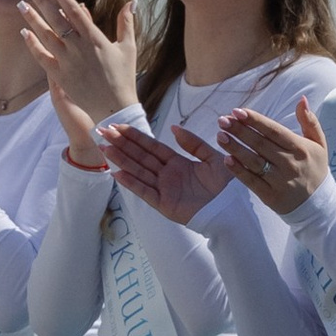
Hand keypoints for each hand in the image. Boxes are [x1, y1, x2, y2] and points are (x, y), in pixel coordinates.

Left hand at [18, 0, 137, 153]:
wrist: (114, 107)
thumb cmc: (124, 76)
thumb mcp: (128, 48)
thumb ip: (126, 23)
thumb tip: (131, 1)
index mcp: (95, 38)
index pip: (74, 11)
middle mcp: (79, 48)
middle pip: (56, 20)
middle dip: (43, 2)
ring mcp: (68, 62)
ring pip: (46, 36)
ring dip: (33, 19)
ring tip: (22, 5)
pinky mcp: (61, 76)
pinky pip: (42, 57)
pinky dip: (32, 45)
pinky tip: (24, 33)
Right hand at [101, 114, 232, 226]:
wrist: (232, 209)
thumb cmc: (226, 185)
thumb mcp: (212, 158)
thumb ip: (193, 143)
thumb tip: (173, 128)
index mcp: (177, 162)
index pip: (151, 146)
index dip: (134, 136)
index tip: (118, 126)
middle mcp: (167, 175)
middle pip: (140, 156)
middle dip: (121, 144)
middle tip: (103, 131)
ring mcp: (164, 189)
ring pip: (138, 171)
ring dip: (121, 160)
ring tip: (104, 148)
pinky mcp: (165, 205)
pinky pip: (145, 192)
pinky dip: (131, 183)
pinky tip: (117, 173)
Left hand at [220, 96, 335, 217]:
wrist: (318, 204)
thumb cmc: (315, 168)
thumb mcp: (318, 143)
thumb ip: (309, 121)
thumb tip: (301, 99)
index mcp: (300, 148)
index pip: (274, 131)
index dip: (255, 120)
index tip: (237, 111)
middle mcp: (290, 163)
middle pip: (260, 144)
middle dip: (240, 131)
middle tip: (222, 120)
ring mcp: (280, 181)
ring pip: (254, 162)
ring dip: (235, 148)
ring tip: (220, 136)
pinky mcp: (271, 196)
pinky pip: (252, 182)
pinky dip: (238, 171)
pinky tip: (226, 159)